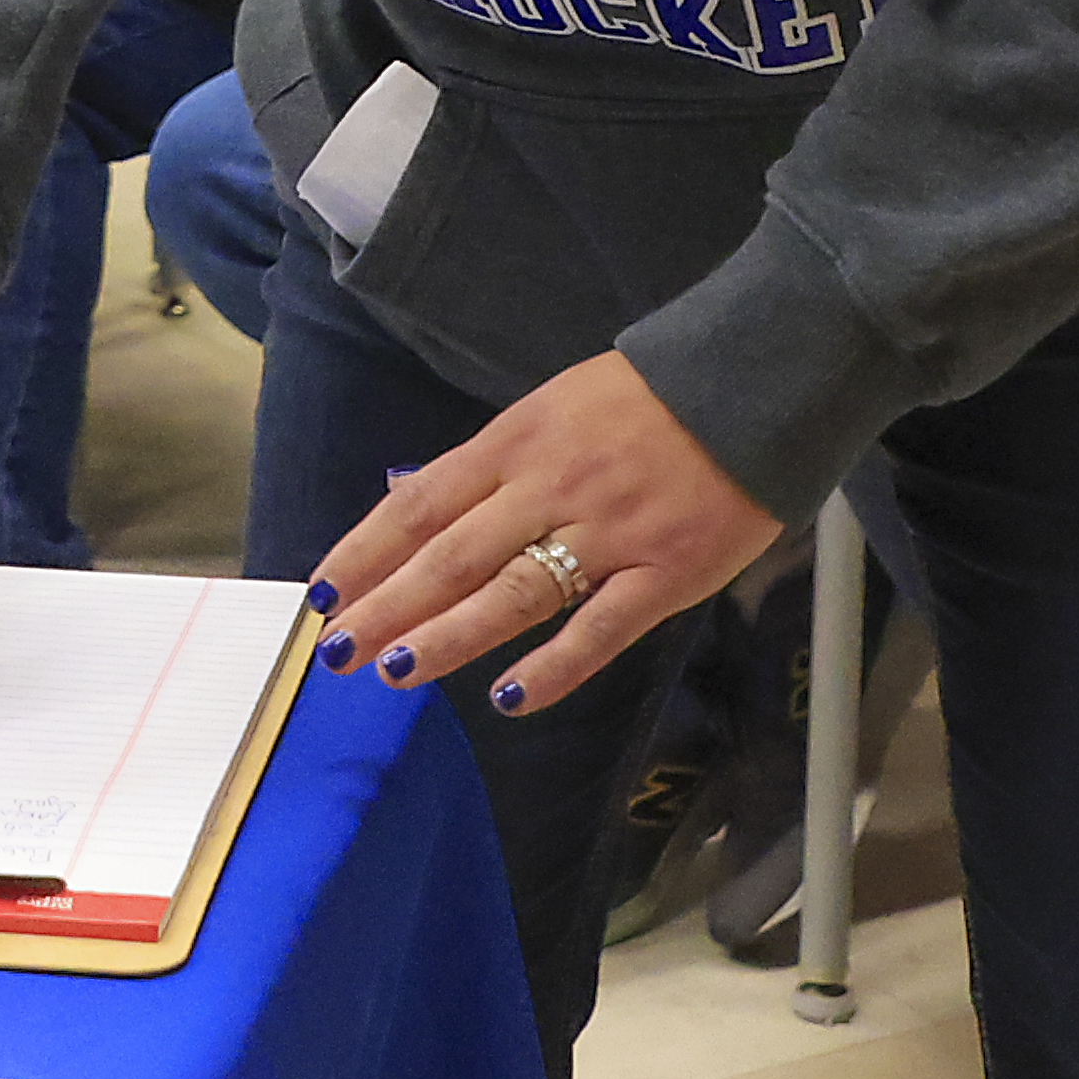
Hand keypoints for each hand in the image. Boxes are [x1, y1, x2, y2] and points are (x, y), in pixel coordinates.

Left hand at [313, 351, 781, 715]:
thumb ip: (495, 465)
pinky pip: (602, 628)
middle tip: (338, 650)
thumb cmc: (647, 400)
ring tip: (395, 673)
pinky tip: (512, 696)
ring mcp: (610, 532)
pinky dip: (555, 666)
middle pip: (452, 555)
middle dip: (388, 605)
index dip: (368, 550)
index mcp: (517, 440)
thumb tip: (423, 509)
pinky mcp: (668, 571)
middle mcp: (551, 486)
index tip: (323, 592)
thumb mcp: (553, 408)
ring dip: (448, 636)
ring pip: (513, 593)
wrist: (755, 382)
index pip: (422, 502)